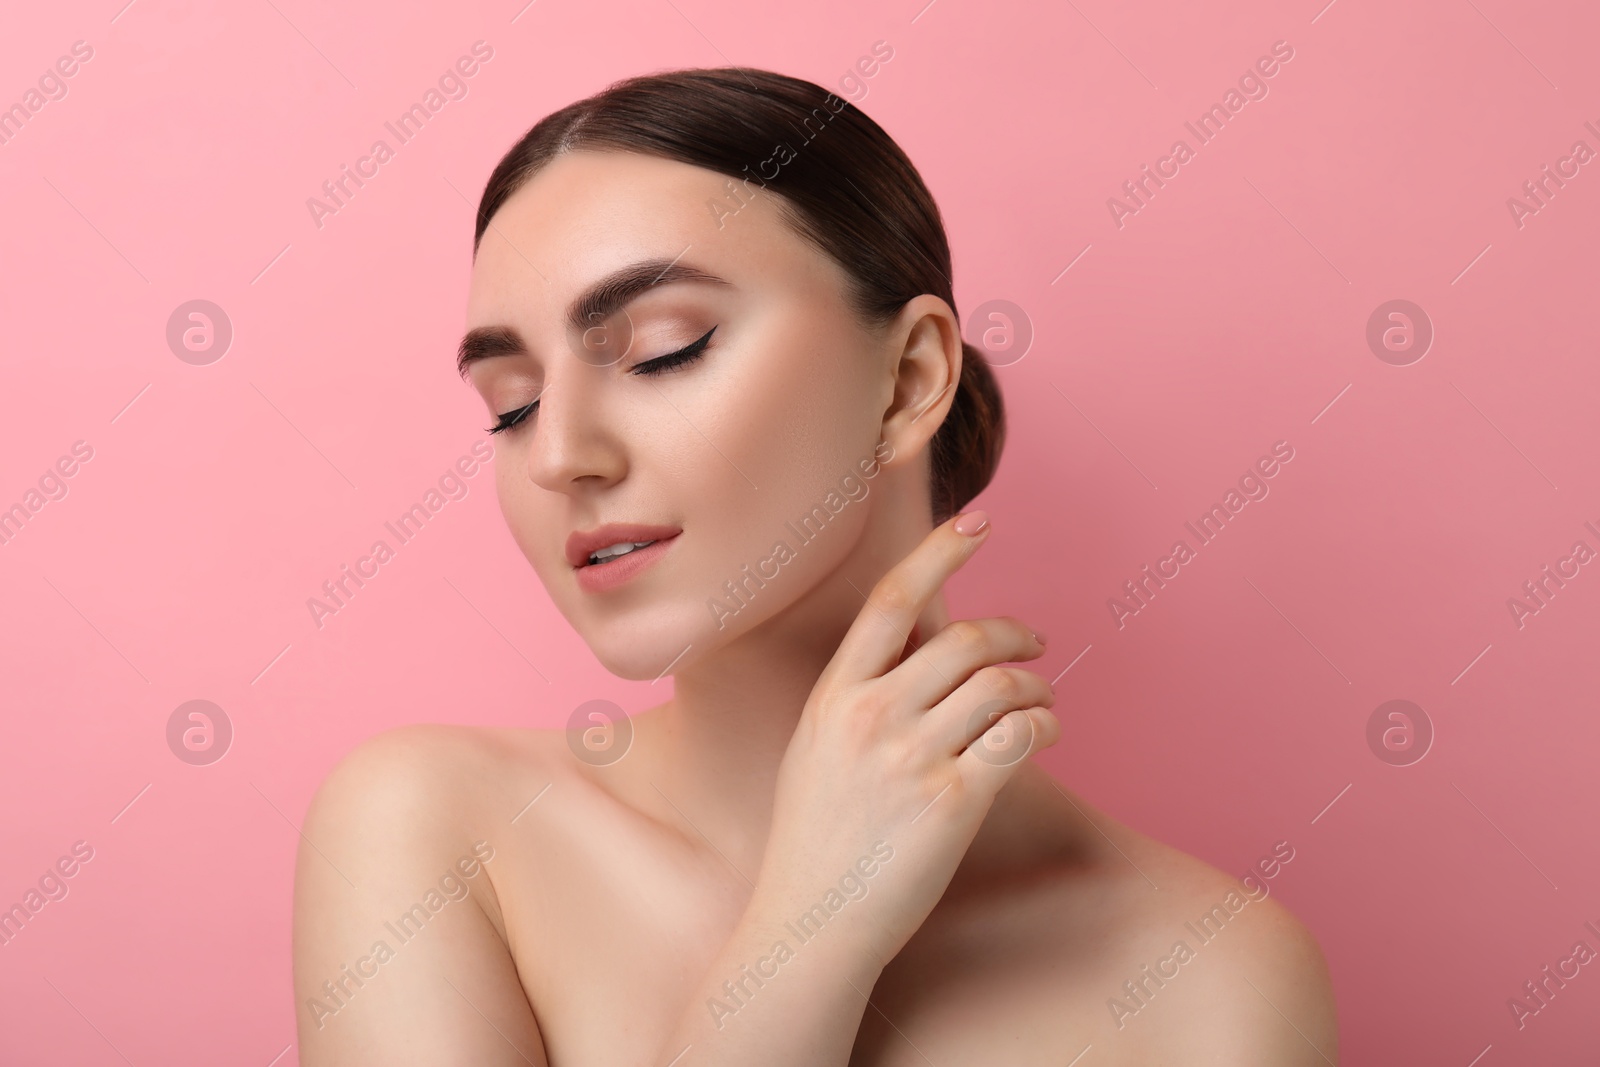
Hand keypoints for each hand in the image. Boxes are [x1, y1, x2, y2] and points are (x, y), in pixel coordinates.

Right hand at [755, 510, 1059, 967]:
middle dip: (1014, 632)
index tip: (980, 522)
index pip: (893, 599)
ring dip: (1036, 688)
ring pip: (1002, 686)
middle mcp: (872, 716)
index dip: (941, 550)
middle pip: (965, 639)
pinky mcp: (953, 801)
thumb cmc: (815, 840)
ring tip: (1042, 703)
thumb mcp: (814, 751)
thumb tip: (916, 660)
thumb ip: (857, 700)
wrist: (810, 922)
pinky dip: (1044, 727)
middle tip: (1036, 641)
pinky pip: (1019, 738)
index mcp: (834, 696)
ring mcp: (912, 757)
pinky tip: (1045, 734)